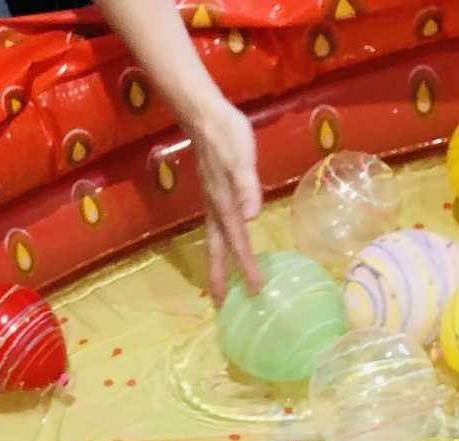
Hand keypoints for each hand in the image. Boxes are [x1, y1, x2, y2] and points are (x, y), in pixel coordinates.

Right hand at [185, 97, 262, 301]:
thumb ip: (247, 188)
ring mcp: (212, 202)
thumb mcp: (241, 158)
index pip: (238, 244)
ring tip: (218, 284)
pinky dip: (219, 244)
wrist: (204, 117)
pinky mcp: (213, 194)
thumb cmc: (227, 135)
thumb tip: (251, 217)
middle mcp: (216, 209)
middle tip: (220, 304)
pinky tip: (225, 244)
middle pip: (219, 251)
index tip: (254, 291)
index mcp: (225, 205)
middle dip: (220, 278)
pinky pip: (216, 228)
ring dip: (217, 264)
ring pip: (215, 241)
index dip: (246, 268)